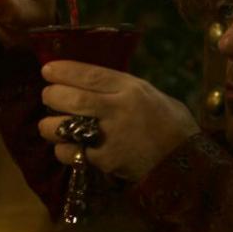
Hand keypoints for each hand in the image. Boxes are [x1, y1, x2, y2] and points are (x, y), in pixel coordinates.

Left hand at [38, 61, 200, 181]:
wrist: (186, 162)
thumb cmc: (171, 124)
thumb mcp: (151, 95)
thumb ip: (124, 89)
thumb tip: (95, 83)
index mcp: (131, 88)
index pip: (90, 74)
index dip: (64, 70)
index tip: (47, 69)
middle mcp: (118, 109)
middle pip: (73, 98)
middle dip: (52, 95)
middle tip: (47, 95)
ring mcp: (111, 136)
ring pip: (66, 126)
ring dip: (50, 124)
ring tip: (48, 124)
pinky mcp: (107, 160)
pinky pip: (73, 153)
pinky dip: (63, 149)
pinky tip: (65, 147)